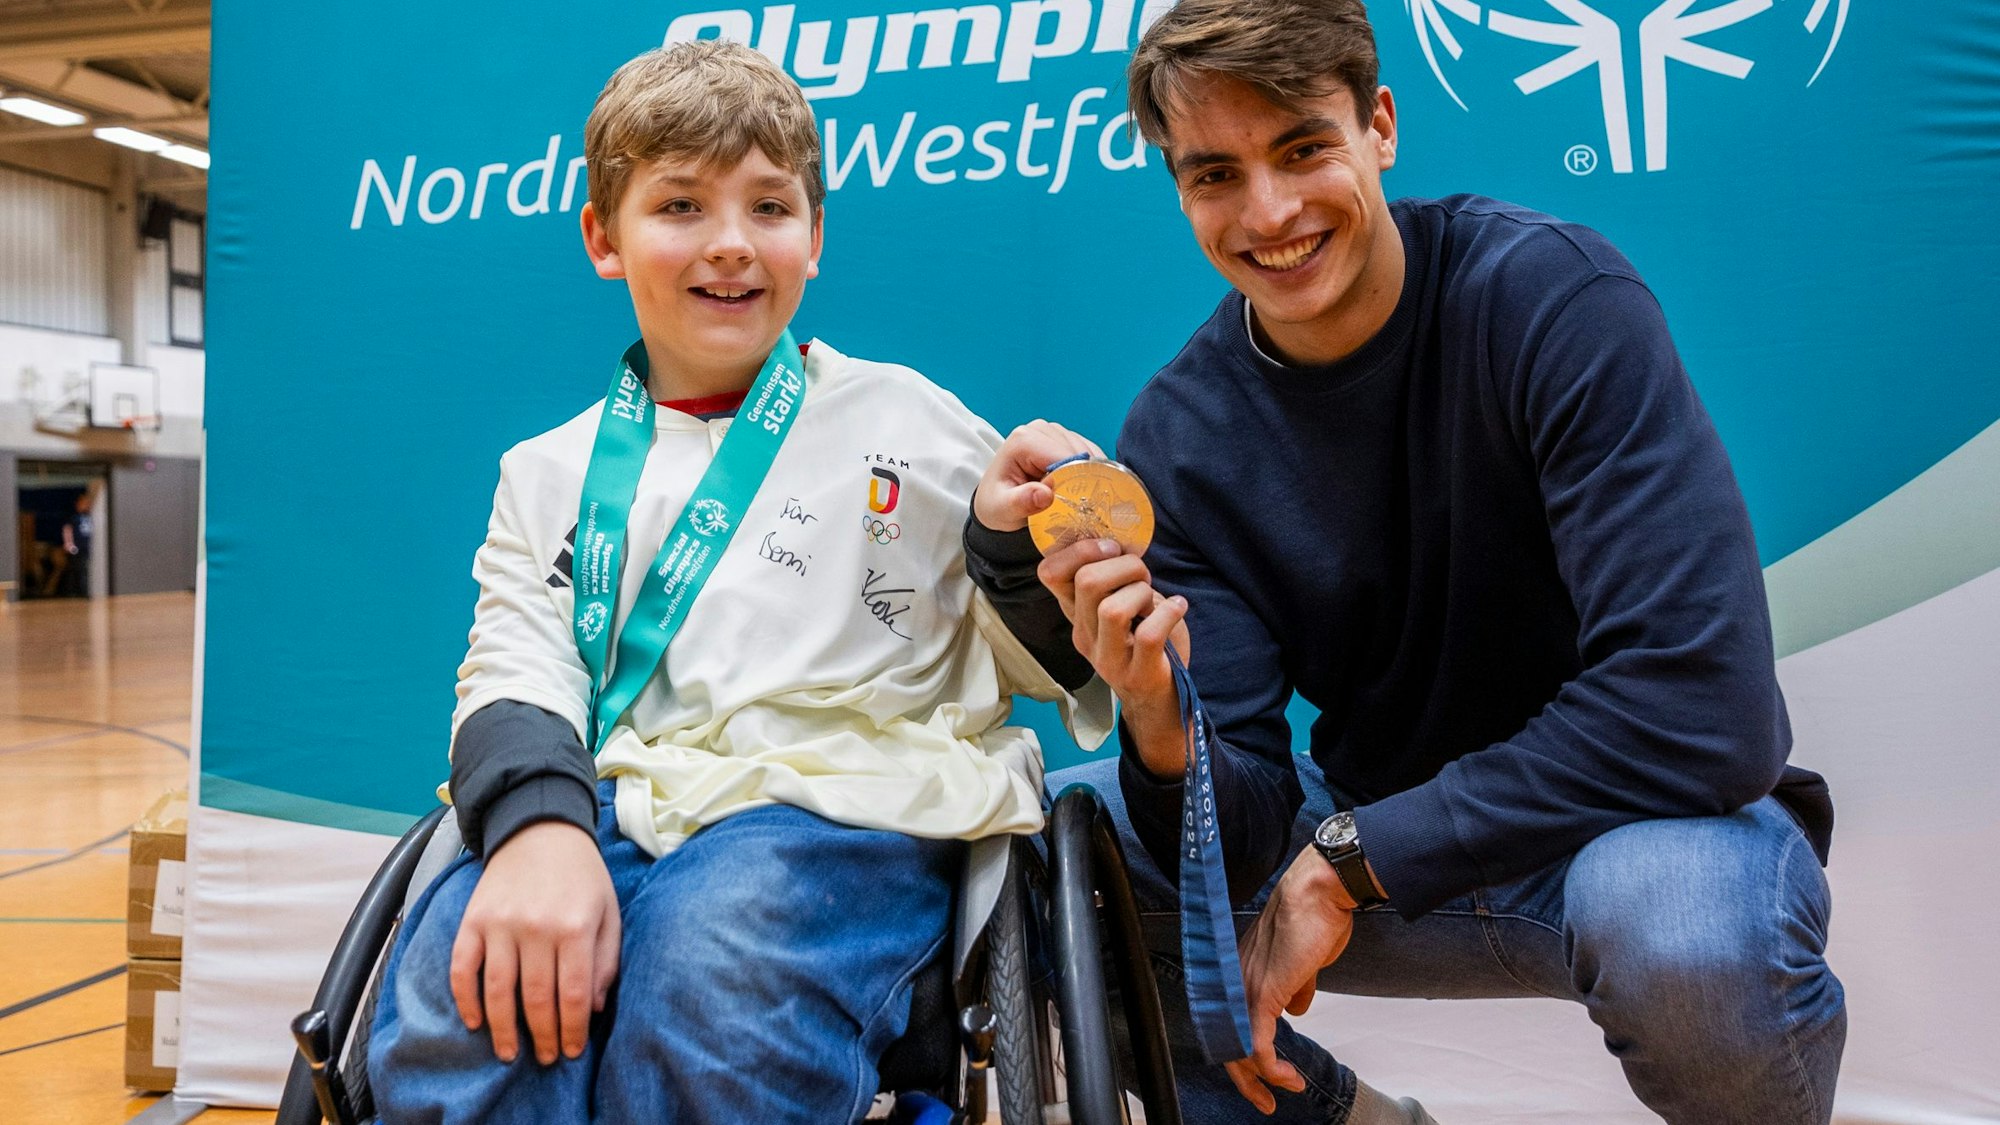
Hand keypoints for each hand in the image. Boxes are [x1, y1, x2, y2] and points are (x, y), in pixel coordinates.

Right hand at [449, 821, 620, 1064]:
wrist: (540, 828)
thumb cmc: (581, 874)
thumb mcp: (608, 910)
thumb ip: (606, 959)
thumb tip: (593, 1009)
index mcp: (574, 926)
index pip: (573, 995)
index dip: (571, 1030)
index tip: (571, 1051)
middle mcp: (536, 928)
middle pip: (536, 999)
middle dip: (542, 1037)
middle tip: (544, 1058)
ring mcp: (500, 925)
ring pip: (498, 991)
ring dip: (503, 1029)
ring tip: (510, 1053)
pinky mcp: (473, 920)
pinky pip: (463, 968)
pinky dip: (466, 999)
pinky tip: (475, 1021)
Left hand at [972, 420, 1103, 531]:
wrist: (995, 500)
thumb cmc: (997, 503)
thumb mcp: (1003, 510)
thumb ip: (1021, 502)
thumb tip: (1045, 494)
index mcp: (1024, 440)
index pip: (1063, 457)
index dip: (1074, 481)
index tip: (1074, 504)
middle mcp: (1041, 429)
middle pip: (1078, 454)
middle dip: (1082, 479)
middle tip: (1075, 505)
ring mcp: (1055, 431)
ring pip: (1088, 454)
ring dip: (1088, 476)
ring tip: (1074, 497)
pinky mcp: (1066, 438)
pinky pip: (1091, 454)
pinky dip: (1091, 472)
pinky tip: (1079, 487)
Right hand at [1037, 539, 1191, 777]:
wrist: (1161, 699)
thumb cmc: (1145, 644)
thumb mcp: (1123, 609)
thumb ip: (1116, 582)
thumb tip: (1123, 542)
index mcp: (1076, 615)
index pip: (1049, 573)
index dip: (1079, 550)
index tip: (1112, 548)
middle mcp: (1084, 636)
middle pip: (1087, 582)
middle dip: (1124, 566)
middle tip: (1143, 575)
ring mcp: (1108, 659)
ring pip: (1113, 609)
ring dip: (1143, 592)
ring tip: (1156, 598)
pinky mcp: (1137, 674)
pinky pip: (1150, 634)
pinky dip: (1170, 612)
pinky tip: (1179, 607)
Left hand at [1223, 848, 1356, 1113]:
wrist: (1318, 894)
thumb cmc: (1315, 917)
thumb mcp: (1304, 962)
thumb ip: (1296, 987)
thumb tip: (1298, 1009)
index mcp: (1243, 972)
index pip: (1232, 1021)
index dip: (1243, 1051)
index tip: (1264, 1073)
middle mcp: (1236, 981)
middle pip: (1227, 1041)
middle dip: (1245, 1078)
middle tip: (1263, 1101)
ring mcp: (1246, 989)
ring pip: (1238, 1049)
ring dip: (1260, 1079)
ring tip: (1284, 1091)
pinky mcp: (1262, 995)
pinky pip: (1257, 1045)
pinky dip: (1272, 1069)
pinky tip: (1289, 1077)